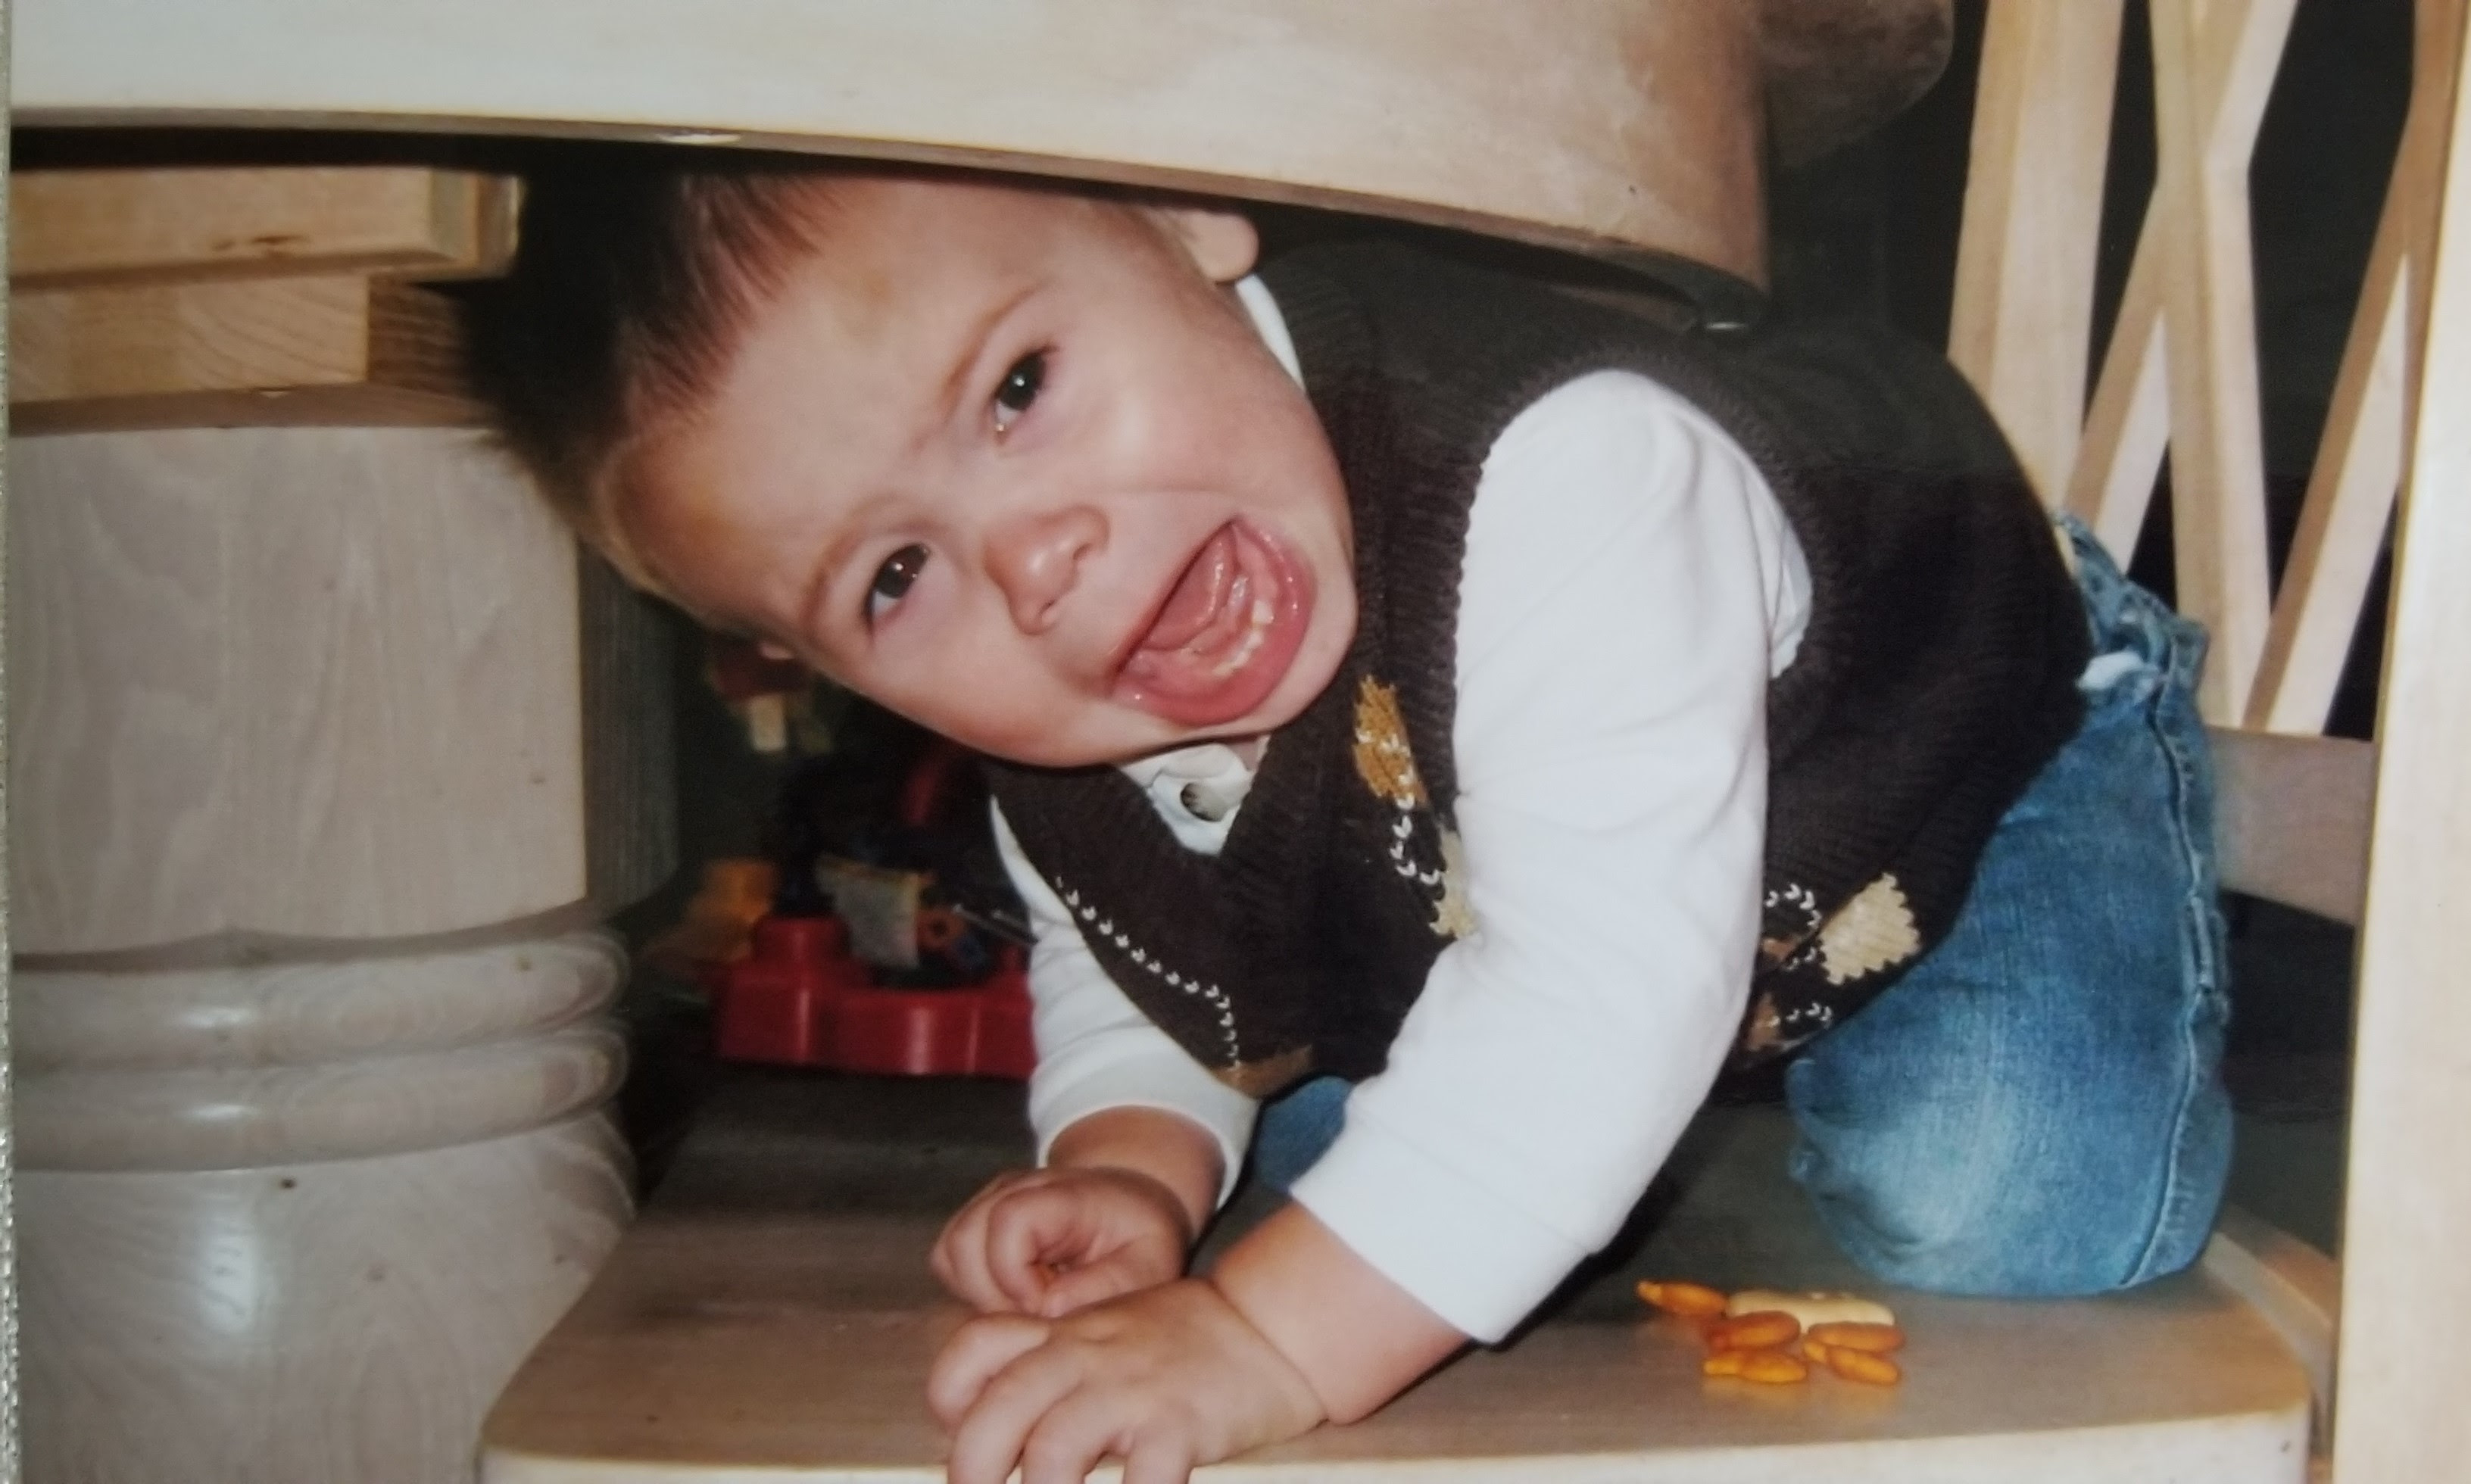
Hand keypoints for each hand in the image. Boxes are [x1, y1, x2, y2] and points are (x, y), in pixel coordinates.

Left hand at [928, 1277, 1325, 1483]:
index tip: (958, 1436)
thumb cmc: (1185, 1340)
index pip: (977, 1347)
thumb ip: (1060, 1364)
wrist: (1269, 1324)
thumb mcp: (1109, 1330)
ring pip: (1054, 1450)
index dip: (950, 1397)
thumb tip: (1010, 1429)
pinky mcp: (1178, 1424)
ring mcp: (1130, 1390)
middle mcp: (1085, 1356)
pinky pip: (1141, 1481)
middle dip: (973, 1468)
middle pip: (1000, 1409)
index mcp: (1063, 1333)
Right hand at [932, 1166, 1194, 1317]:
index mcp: (1062, 1192)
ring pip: (949, 1253)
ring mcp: (988, 1201)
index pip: (1009, 1221)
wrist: (1128, 1203)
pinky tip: (1013, 1297)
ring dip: (981, 1295)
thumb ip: (1108, 1285)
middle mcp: (1015, 1187)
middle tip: (1039, 1314)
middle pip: (965, 1241)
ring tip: (1029, 1306)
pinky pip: (948, 1261)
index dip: (1018, 1275)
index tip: (1050, 1305)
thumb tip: (1049, 1309)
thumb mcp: (1150, 1263)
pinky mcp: (974, 1222)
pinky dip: (972, 1289)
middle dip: (996, 1296)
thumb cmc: (1141, 1236)